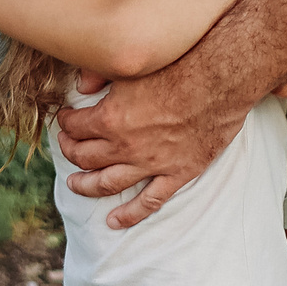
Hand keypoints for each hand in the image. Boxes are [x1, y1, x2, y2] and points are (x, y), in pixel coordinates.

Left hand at [55, 64, 245, 229]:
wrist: (222, 80)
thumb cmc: (180, 64)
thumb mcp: (133, 64)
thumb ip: (100, 75)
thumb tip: (81, 84)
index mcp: (111, 118)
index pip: (75, 126)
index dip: (65, 122)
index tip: (64, 119)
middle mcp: (126, 146)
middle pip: (85, 157)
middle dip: (70, 151)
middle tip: (66, 146)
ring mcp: (151, 163)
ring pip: (108, 183)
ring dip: (86, 186)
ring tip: (74, 185)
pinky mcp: (177, 173)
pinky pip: (149, 201)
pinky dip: (129, 214)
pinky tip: (114, 221)